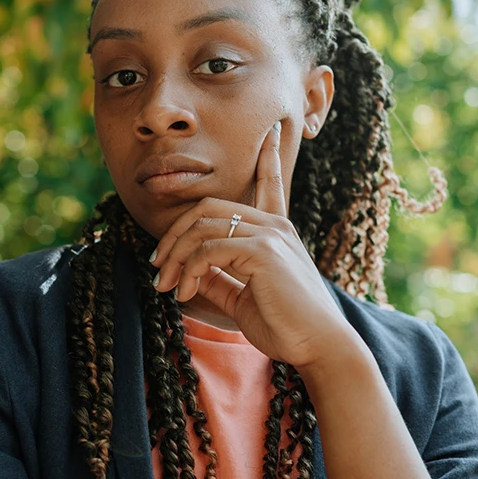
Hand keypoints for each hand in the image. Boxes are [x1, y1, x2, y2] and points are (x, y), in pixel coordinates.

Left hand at [149, 121, 358, 369]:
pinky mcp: (263, 251)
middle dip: (174, 234)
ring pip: (202, 227)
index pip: (269, 184)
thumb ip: (220, 278)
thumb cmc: (286, 326)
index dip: (268, 157)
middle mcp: (275, 225)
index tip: (271, 132)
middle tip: (158, 266)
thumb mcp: (244, 297)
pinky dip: (188, 270)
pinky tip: (186, 292)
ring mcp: (270, 234)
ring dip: (174, 256)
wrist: (319, 347)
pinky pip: (208, 249)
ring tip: (165, 285)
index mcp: (276, 231)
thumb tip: (191, 271)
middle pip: (208, 208)